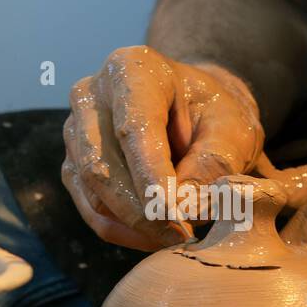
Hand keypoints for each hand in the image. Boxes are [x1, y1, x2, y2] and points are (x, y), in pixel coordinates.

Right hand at [62, 45, 265, 250]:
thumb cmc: (214, 114)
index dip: (151, 176)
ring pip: (93, 193)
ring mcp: (75, 132)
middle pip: (102, 166)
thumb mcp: (233, 129)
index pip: (133, 129)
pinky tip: (157, 236)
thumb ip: (214, 163)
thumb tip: (184, 206)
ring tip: (176, 236)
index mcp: (130, 69)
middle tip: (182, 236)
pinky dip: (125, 232)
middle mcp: (90, 96)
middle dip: (143, 211)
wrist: (194, 110)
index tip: (175, 215)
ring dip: (135, 225)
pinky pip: (92, 211)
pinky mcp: (74, 166)